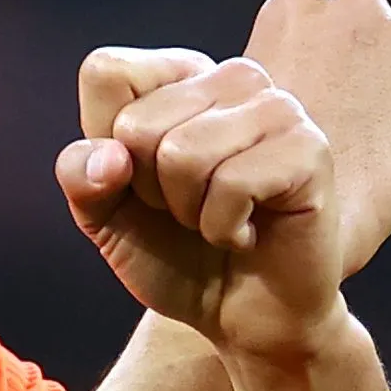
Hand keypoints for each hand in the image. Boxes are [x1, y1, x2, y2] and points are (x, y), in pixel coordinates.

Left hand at [68, 0, 390, 281]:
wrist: (241, 318)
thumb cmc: (175, 254)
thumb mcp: (103, 216)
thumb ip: (81, 175)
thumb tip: (110, 157)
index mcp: (181, 75)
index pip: (106, 72)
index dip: (106, 146)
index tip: (144, 179)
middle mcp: (232, 78)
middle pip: (137, 124)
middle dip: (149, 190)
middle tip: (190, 210)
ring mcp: (276, 108)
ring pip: (182, 153)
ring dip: (189, 212)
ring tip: (218, 220)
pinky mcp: (309, 149)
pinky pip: (231, 184)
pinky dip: (224, 229)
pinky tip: (248, 233)